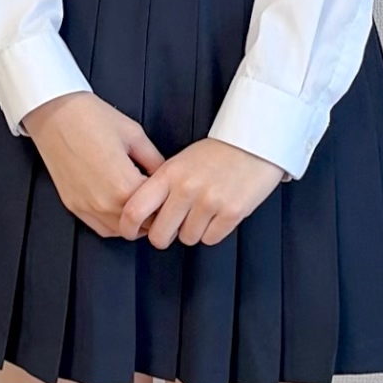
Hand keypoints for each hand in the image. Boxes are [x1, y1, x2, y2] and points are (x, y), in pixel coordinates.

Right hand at [21, 90, 165, 236]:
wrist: (55, 114)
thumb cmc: (90, 119)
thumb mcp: (135, 135)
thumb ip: (155, 161)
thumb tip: (166, 177)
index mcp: (123, 185)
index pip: (157, 209)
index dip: (168, 201)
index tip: (171, 194)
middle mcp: (104, 203)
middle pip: (141, 225)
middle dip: (153, 214)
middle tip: (158, 199)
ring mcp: (86, 207)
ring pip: (121, 231)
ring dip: (133, 222)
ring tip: (139, 203)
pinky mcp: (73, 205)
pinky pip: (100, 228)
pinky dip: (114, 223)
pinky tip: (120, 207)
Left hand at [118, 136, 284, 248]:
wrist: (254, 142)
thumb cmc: (216, 153)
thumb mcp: (180, 162)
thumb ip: (161, 186)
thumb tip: (144, 215)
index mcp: (169, 174)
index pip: (134, 210)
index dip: (127, 228)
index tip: (129, 232)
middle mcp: (186, 189)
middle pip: (159, 235)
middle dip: (163, 236)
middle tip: (171, 227)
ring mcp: (210, 202)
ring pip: (187, 239)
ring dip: (192, 231)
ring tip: (202, 212)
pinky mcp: (232, 212)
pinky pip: (210, 239)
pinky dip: (213, 232)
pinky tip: (217, 214)